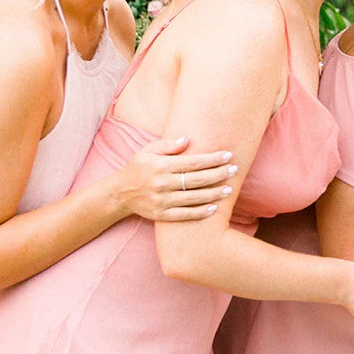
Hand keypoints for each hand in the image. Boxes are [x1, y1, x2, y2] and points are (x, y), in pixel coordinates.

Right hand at [108, 136, 235, 221]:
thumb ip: (168, 145)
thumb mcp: (148, 151)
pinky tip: (214, 208)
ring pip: (193, 198)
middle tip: (234, 170)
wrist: (119, 193)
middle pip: (196, 180)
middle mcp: (161, 183)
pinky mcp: (160, 215)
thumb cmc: (138, 168)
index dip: (212, 159)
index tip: (228, 155)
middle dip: (218, 174)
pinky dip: (200, 212)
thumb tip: (188, 139)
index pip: (192, 162)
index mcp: (160, 165)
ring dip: (214, 194)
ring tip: (229, 189)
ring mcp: (161, 200)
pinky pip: (184, 215)